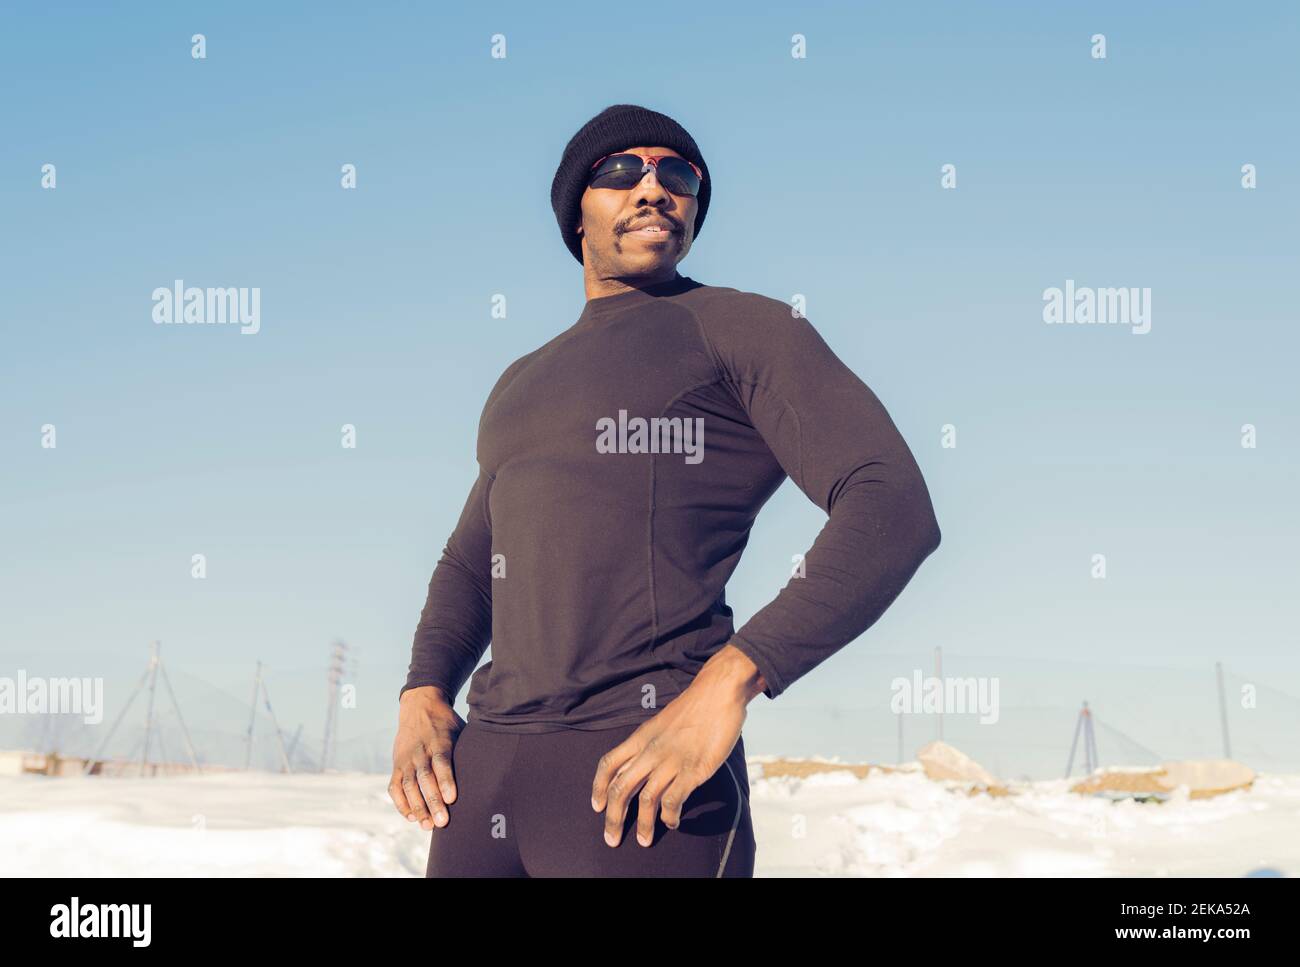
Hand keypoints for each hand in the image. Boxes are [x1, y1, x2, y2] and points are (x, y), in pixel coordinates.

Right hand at [389, 685, 463, 830]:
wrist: (420, 705)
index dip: (446, 781)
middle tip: (442, 823)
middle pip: (425, 778)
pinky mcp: (397, 764)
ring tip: (427, 826)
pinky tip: (412, 817)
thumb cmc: (447, 722)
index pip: (442, 762)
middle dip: (433, 801)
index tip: (452, 798)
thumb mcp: (460, 729)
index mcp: (439, 740)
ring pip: (409, 785)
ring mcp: (406, 758)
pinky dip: (401, 803)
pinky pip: (395, 786)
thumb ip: (469, 748)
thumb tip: (494, 767)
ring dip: (417, 807)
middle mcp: (420, 751)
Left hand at [590, 644, 763, 846]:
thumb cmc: (694, 707)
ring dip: (643, 825)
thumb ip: (651, 744)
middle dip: (613, 818)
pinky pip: (673, 800)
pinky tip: (673, 822)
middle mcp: (651, 750)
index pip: (609, 764)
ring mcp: (671, 761)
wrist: (718, 692)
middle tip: (612, 838)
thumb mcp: (662, 723)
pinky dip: (669, 816)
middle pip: (621, 788)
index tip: (597, 806)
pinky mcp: (693, 769)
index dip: (598, 787)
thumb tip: (645, 766)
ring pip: (646, 800)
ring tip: (644, 840)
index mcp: (641, 737)